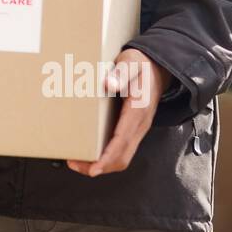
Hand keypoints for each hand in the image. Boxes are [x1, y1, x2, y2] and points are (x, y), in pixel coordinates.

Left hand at [65, 48, 171, 177]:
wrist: (157, 68)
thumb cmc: (141, 65)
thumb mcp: (131, 62)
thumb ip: (121, 72)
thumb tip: (109, 84)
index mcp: (138, 111)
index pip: (122, 141)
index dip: (107, 158)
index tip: (93, 168)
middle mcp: (139, 125)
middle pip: (122, 157)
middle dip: (100, 166)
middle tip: (74, 163)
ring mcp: (137, 129)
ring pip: (122, 156)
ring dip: (102, 163)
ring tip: (77, 161)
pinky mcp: (132, 129)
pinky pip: (121, 149)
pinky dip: (106, 156)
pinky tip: (89, 150)